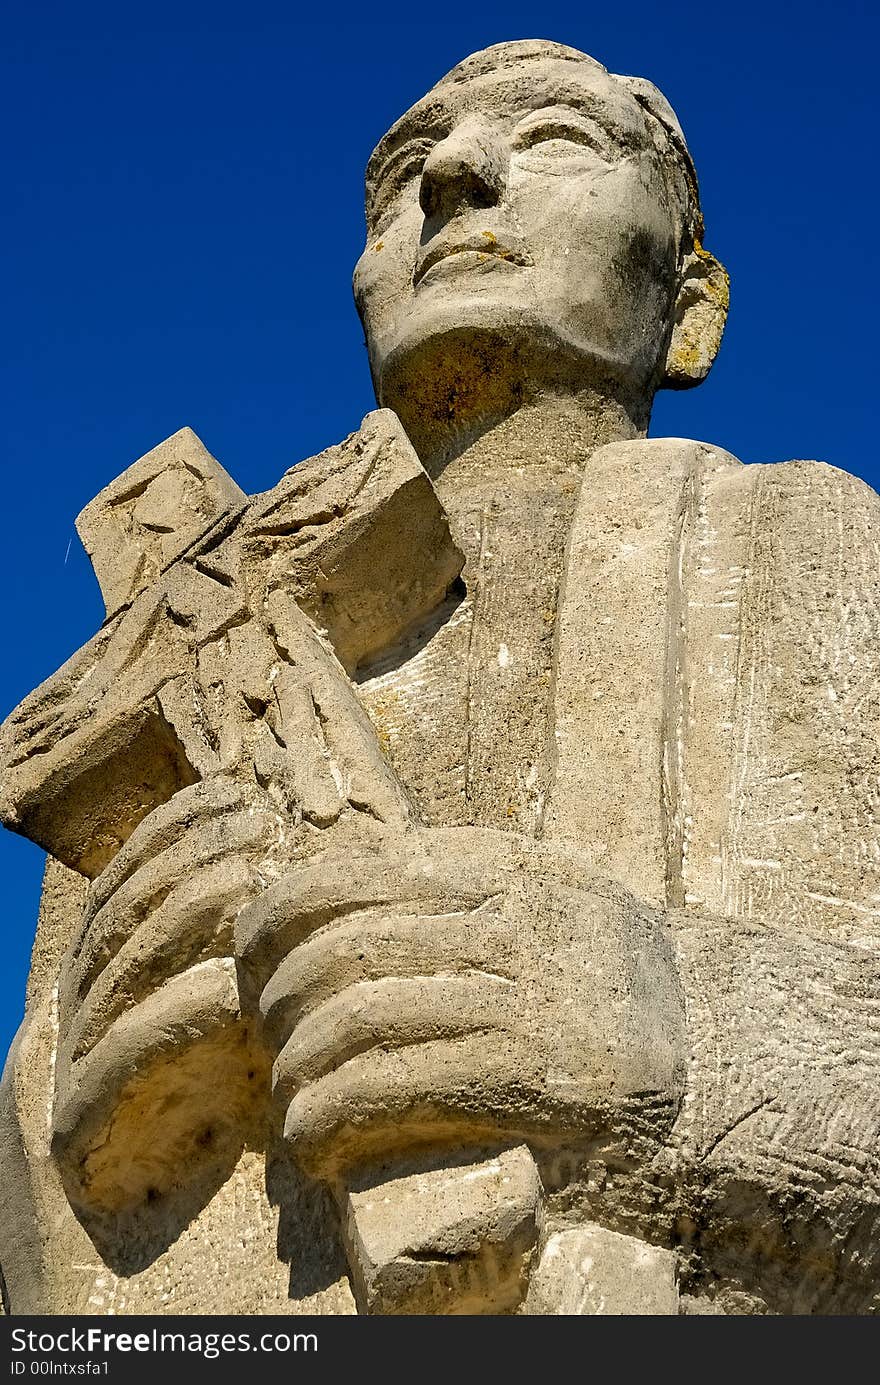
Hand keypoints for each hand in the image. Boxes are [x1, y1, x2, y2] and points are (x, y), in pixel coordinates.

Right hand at [50, 775, 277, 1210]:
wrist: (182, 1313)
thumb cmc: (244, 1178)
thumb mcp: (249, 1051)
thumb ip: (252, 980)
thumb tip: (305, 885)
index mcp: (101, 997)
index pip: (124, 889)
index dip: (173, 833)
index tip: (236, 795)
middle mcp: (66, 1033)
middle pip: (114, 921)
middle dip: (184, 860)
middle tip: (255, 829)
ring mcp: (55, 1090)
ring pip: (109, 977)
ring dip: (180, 920)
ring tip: (250, 885)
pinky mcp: (62, 1154)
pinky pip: (111, 1063)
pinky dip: (172, 1018)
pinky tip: (233, 994)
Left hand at [236, 825, 686, 1180]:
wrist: (717, 1057)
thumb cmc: (601, 984)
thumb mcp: (544, 900)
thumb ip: (461, 882)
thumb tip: (332, 885)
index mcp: (504, 865)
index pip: (349, 872)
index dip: (274, 914)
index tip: (248, 956)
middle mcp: (512, 916)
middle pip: (339, 945)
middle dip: (274, 1000)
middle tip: (267, 1038)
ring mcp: (524, 992)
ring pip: (355, 1015)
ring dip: (296, 1068)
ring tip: (289, 1100)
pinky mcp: (531, 1072)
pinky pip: (391, 1083)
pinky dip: (330, 1113)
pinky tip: (316, 1137)